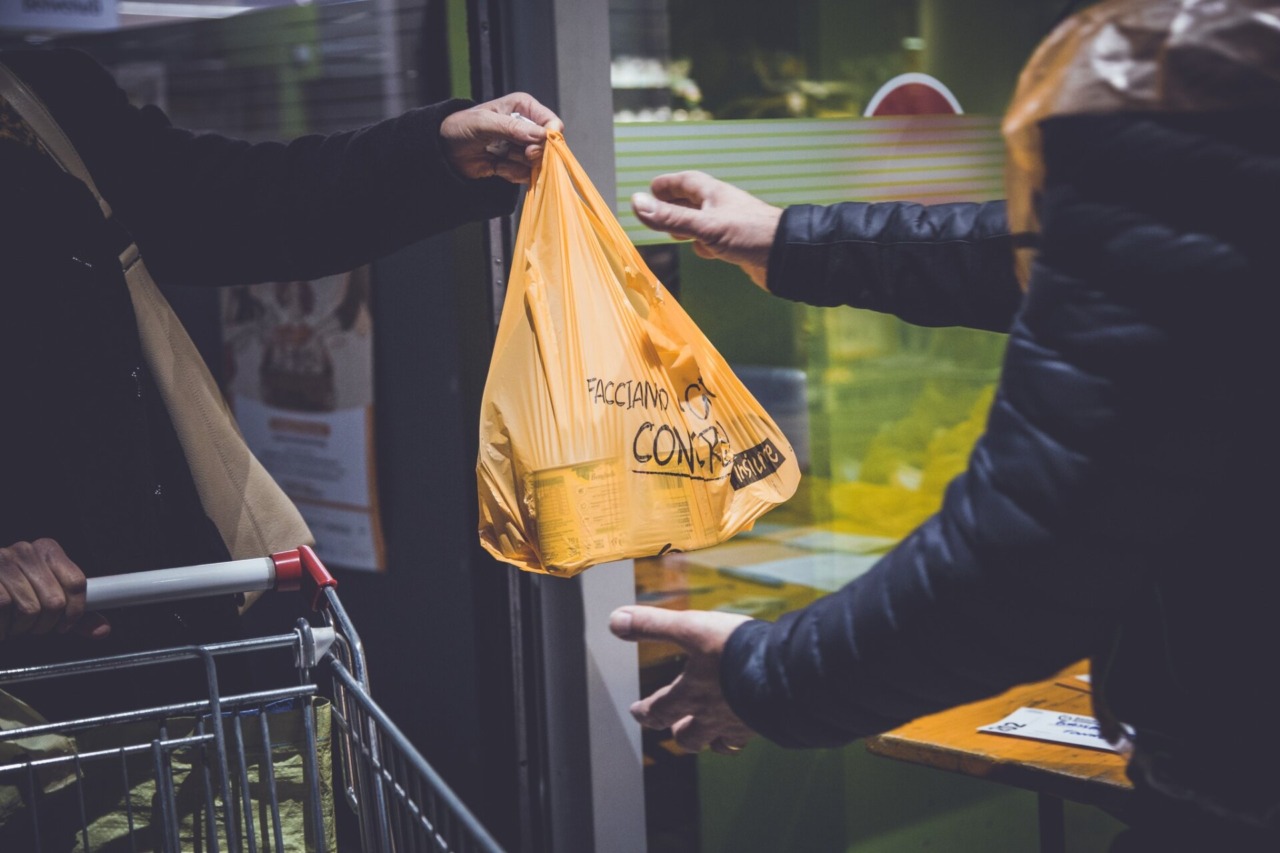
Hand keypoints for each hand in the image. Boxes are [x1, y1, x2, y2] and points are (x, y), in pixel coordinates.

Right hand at [0, 539, 109, 641]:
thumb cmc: (10, 598)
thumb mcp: (46, 602)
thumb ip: (75, 616)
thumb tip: (103, 630)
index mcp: (47, 550)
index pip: (77, 583)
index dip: (74, 612)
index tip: (64, 626)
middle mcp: (26, 550)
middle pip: (55, 601)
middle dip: (44, 625)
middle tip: (30, 627)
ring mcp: (2, 561)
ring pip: (30, 609)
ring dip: (21, 627)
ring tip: (12, 624)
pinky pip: (4, 608)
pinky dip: (3, 627)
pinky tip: (1, 625)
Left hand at [441, 92, 563, 183]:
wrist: (444, 149)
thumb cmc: (460, 127)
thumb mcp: (484, 123)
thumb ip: (513, 129)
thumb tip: (542, 136)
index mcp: (524, 107)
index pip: (552, 124)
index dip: (548, 139)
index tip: (531, 149)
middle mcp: (527, 126)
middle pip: (548, 147)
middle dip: (530, 154)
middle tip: (510, 152)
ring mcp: (522, 146)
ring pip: (538, 163)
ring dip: (517, 164)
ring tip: (498, 157)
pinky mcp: (516, 164)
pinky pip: (526, 175)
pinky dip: (512, 174)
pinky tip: (497, 167)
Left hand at [609, 605, 757, 754]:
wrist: (784, 672)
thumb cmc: (734, 650)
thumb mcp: (690, 628)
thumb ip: (653, 625)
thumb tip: (615, 621)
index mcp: (690, 694)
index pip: (659, 711)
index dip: (646, 712)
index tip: (638, 712)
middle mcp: (711, 715)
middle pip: (688, 736)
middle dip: (678, 732)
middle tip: (672, 728)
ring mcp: (738, 724)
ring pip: (717, 744)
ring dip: (708, 740)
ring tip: (707, 736)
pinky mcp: (763, 724)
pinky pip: (747, 738)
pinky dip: (739, 736)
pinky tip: (745, 727)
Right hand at [630, 172, 782, 288]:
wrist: (787, 255)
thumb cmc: (750, 234)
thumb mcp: (704, 226)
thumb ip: (670, 218)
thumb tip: (636, 203)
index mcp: (712, 193)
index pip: (683, 182)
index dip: (665, 185)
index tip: (649, 190)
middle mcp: (721, 206)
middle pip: (691, 200)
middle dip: (673, 205)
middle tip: (656, 210)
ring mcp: (730, 224)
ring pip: (702, 222)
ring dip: (688, 226)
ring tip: (676, 232)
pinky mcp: (737, 243)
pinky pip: (715, 239)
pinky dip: (705, 244)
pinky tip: (705, 251)